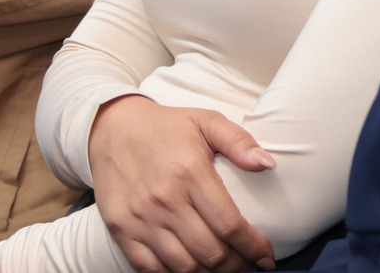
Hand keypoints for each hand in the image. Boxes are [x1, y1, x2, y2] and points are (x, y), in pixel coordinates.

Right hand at [86, 95, 278, 272]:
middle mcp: (165, 200)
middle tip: (249, 266)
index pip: (230, 224)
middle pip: (210, 252)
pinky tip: (193, 271)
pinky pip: (150, 269)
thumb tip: (268, 164)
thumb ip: (239, 141)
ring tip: (226, 270)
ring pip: (183, 267)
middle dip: (237, 266)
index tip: (267, 257)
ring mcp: (141, 219)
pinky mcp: (121, 230)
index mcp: (191, 173)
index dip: (253, 247)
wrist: (112, 128)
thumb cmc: (166, 127)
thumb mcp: (206, 121)